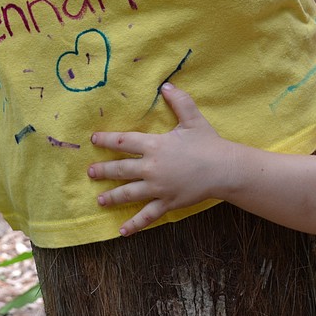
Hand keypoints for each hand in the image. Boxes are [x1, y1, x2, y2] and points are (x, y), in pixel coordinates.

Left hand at [89, 83, 234, 235]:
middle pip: (121, 169)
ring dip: (112, 196)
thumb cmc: (208, 143)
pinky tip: (122, 231)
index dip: (107, 139)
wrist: (224, 169)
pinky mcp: (167, 202)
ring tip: (100, 200)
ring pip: (129, 193)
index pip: (124, 141)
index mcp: (155, 145)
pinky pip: (147, 215)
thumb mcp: (193, 118)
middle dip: (104, 170)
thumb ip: (179, 101)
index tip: (94, 139)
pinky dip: (134, 224)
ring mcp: (158, 188)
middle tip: (91, 172)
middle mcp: (151, 167)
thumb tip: (166, 85)